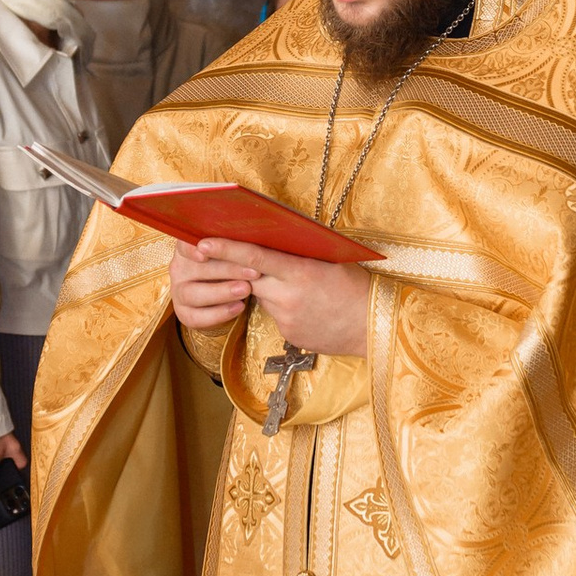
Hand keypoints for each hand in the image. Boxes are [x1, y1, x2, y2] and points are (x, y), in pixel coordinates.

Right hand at [168, 239, 257, 335]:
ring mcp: (179, 292)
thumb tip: (249, 231)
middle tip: (253, 271)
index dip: (191, 248)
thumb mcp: (234, 251)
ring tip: (246, 289)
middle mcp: (179, 269)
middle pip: (195, 269)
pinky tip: (240, 307)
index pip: (184, 245)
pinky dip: (219, 313)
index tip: (204, 249)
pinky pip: (197, 317)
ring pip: (193, 294)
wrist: (232, 289)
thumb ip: (234, 243)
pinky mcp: (185, 313)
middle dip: (226, 270)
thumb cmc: (234, 262)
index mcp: (187, 249)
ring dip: (221, 292)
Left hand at [202, 242, 371, 360]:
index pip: (254, 257)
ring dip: (266, 287)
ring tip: (295, 284)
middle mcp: (289, 295)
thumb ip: (298, 254)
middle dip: (239, 269)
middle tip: (224, 257)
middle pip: (249, 278)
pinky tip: (304, 305)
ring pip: (261, 296)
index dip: (225, 249)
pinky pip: (274, 314)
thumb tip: (272, 242)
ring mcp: (286, 318)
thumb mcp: (330, 261)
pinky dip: (281, 306)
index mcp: (300, 272)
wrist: (373, 326)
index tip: (202, 243)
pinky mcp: (288, 334)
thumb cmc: (356, 288)